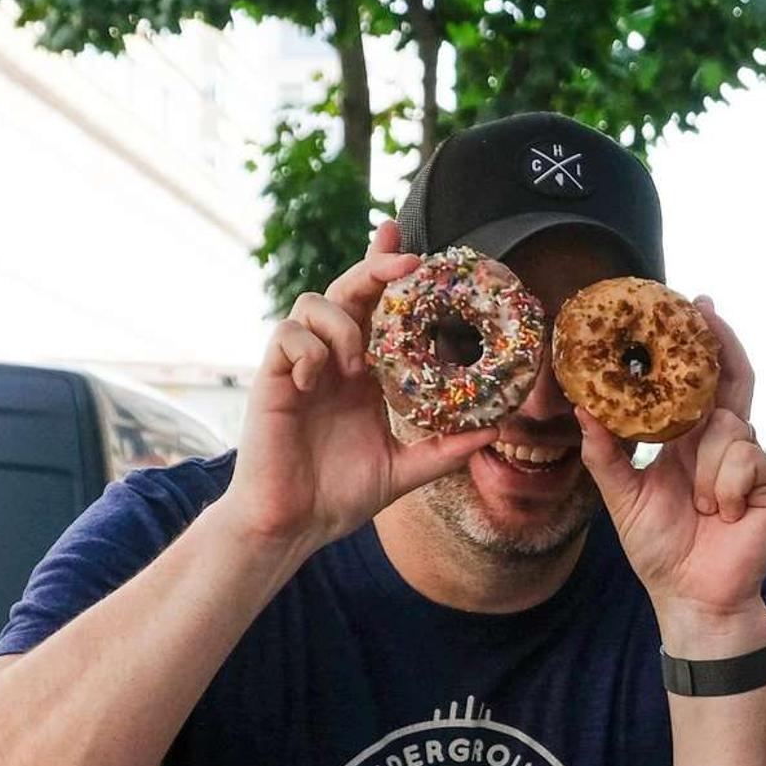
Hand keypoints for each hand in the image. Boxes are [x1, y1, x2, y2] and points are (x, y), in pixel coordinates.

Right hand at [221, 220, 496, 557]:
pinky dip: (308, 348)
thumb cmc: (339, 496)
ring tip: (357, 367)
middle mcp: (332, 359)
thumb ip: (444, 449)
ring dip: (343, 324)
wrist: (292, 526)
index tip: (408, 239)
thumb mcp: (404, 470)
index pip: (376, 306)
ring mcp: (299, 366)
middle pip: (348, 288)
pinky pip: (286, 336)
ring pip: (313, 303)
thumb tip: (494, 431)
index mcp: (363, 371)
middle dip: (375, 265)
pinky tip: (319, 378)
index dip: (386, 267)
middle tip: (407, 263)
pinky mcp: (271, 379)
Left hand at [575, 300, 765, 655]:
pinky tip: (724, 514)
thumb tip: (581, 409)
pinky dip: (726, 486)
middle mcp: (723, 443)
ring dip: (706, 466)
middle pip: (731, 381)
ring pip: (727, 428)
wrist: (691, 597)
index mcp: (689, 441)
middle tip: (706, 311)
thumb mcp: (621, 497)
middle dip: (721, 343)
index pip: (700, 384)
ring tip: (700, 505)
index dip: (700, 346)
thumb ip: (604, 454)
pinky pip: (746, 460)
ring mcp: (750, 462)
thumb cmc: (660, 549)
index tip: (692, 305)